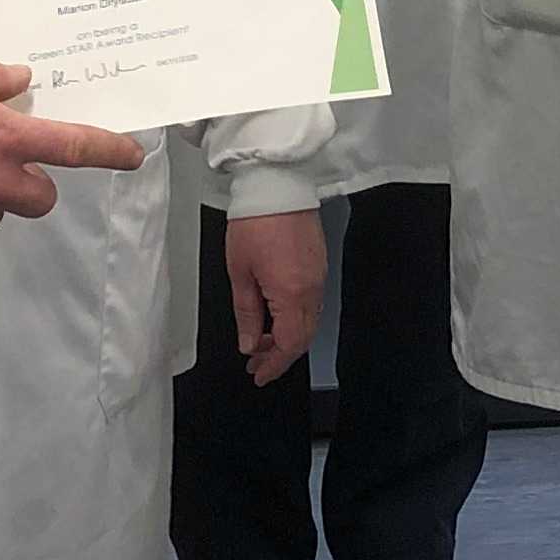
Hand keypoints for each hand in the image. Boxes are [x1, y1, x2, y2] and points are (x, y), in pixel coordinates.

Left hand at [228, 208, 327, 383]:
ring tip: (262, 342)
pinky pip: (313, 303)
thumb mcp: (240, 272)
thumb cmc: (254, 222)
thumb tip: (250, 344)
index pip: (290, 344)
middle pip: (304, 337)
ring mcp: (320, 275)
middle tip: (257, 363)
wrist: (277, 184)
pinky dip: (296, 318)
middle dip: (281, 355)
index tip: (259, 375)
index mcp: (291, 293)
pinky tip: (277, 316)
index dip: (275, 364)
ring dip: (289, 337)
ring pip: (310, 321)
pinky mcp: (320, 263)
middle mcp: (312, 288)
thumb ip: (247, 313)